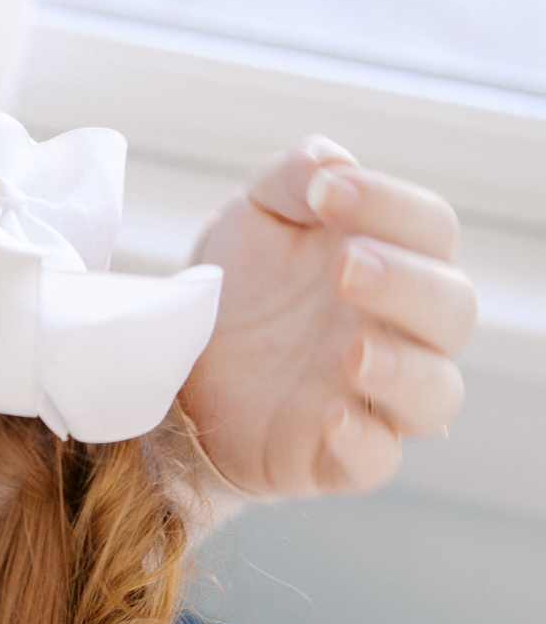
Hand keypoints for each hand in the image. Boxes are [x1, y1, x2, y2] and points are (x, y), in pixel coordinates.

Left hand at [181, 138, 474, 496]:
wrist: (172, 369)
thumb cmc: (235, 288)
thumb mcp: (252, 218)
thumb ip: (292, 179)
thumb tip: (331, 161)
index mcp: (393, 262)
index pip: (429, 229)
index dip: (390, 205)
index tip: (327, 192)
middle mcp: (400, 331)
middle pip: (451, 310)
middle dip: (407, 285)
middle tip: (348, 268)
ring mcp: (374, 399)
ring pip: (435, 393)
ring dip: (404, 370)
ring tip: (354, 350)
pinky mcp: (335, 458)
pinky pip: (377, 461)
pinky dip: (365, 443)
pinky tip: (332, 417)